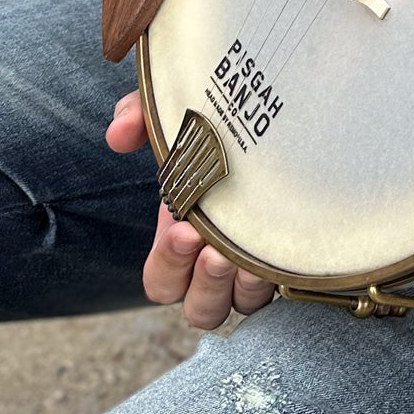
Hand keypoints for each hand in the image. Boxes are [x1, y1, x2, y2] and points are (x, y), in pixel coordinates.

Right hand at [106, 90, 274, 327]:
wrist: (284, 105)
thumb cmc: (222, 115)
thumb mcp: (177, 108)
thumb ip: (140, 114)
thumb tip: (119, 134)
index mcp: (184, 233)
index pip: (162, 281)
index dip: (168, 265)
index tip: (184, 229)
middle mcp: (218, 254)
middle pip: (200, 308)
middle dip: (203, 285)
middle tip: (214, 250)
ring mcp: (257, 257)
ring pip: (242, 306)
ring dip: (241, 289)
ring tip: (249, 258)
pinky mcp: (294, 250)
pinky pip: (286, 287)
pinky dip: (281, 278)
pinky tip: (285, 251)